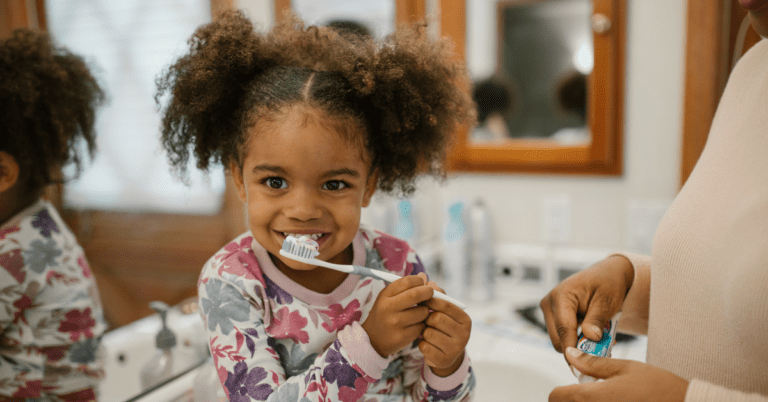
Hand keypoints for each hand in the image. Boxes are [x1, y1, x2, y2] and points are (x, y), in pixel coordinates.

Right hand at [362, 273, 432, 356]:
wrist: (374, 339)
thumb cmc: (385, 313)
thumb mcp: (388, 297)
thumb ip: (405, 286)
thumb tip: (424, 276)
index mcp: (384, 296)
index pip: (406, 281)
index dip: (419, 280)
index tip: (422, 282)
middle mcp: (388, 309)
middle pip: (415, 294)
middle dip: (427, 292)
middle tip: (430, 292)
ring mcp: (395, 324)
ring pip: (422, 312)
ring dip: (425, 310)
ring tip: (419, 312)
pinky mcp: (403, 337)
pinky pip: (421, 326)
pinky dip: (422, 324)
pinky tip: (415, 324)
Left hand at [419, 281, 470, 376]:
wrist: (445, 355)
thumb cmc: (443, 328)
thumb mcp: (443, 312)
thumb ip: (437, 296)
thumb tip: (429, 280)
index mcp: (466, 320)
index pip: (446, 304)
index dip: (431, 300)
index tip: (421, 299)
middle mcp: (464, 335)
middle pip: (436, 318)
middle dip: (427, 318)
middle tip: (425, 320)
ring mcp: (455, 349)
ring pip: (429, 332)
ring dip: (423, 332)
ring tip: (426, 332)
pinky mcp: (444, 360)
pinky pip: (424, 346)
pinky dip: (421, 344)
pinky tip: (426, 344)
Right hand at [540, 255, 633, 353]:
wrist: (606, 274)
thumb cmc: (607, 283)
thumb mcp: (607, 301)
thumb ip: (596, 319)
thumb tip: (590, 337)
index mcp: (561, 295)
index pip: (563, 328)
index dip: (572, 348)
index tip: (582, 364)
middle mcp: (550, 302)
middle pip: (557, 338)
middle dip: (578, 348)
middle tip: (602, 350)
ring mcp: (550, 310)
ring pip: (560, 339)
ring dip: (579, 344)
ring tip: (601, 338)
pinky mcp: (554, 316)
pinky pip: (563, 335)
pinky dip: (578, 339)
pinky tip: (593, 334)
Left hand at [549, 347, 687, 401]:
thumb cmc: (660, 389)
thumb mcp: (626, 368)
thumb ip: (593, 364)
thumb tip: (571, 355)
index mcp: (592, 397)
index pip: (555, 397)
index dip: (561, 390)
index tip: (572, 387)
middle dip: (574, 400)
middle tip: (593, 391)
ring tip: (608, 398)